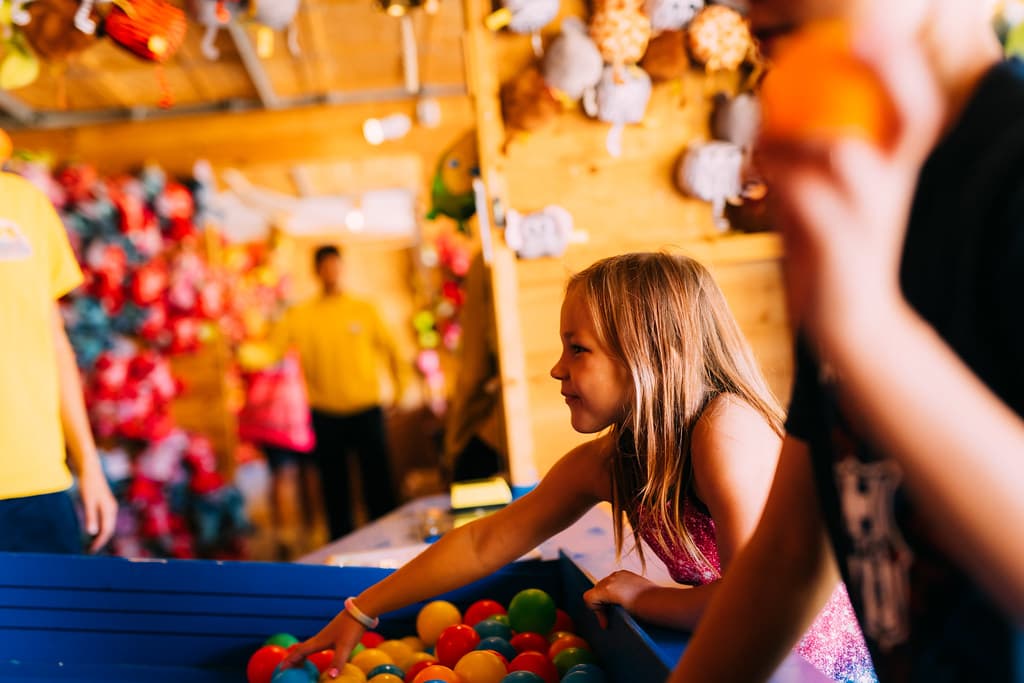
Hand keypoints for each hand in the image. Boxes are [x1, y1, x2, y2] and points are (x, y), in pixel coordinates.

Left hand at [78, 463, 116, 552]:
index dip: (99, 542)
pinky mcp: (105, 504)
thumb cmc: (88, 485)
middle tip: (91, 551)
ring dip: (101, 535)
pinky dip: (100, 528)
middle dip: (101, 541)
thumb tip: (92, 533)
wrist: (90, 469)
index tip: (91, 551)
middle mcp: (112, 508)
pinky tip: (93, 531)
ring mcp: (109, 506)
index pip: (107, 530)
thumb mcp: (88, 501)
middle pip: (109, 529)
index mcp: (109, 509)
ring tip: (92, 544)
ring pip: (108, 525)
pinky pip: (105, 520)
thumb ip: (91, 517)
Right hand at [282, 609, 363, 678]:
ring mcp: (327, 635)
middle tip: (285, 667)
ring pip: (309, 646)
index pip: (300, 652)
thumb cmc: (352, 628)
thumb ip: (338, 662)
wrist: (361, 610)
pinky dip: (312, 650)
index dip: (290, 661)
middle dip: (293, 658)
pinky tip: (317, 652)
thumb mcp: (346, 647)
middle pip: (302, 649)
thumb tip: (331, 677)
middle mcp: (320, 638)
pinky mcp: (334, 633)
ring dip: (301, 654)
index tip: (281, 668)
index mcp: (319, 642)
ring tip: (297, 662)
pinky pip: (317, 644)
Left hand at [583, 570, 656, 627]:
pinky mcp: (607, 589)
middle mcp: (617, 575)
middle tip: (608, 621)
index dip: (607, 601)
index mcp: (625, 576)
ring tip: (607, 622)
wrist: (664, 603)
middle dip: (602, 605)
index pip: (608, 586)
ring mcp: (611, 581)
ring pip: (594, 594)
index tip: (615, 613)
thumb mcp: (644, 598)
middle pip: (598, 589)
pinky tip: (605, 623)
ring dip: (599, 609)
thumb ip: (632, 598)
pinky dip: (595, 612)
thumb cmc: (660, 605)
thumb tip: (627, 607)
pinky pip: (590, 599)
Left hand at [757, 14, 943, 353]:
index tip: (870, 33)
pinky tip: (751, 178)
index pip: (921, 113)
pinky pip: (804, 193)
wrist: (846, 322)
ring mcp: (872, 217)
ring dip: (795, 137)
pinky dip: (772, 176)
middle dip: (885, 74)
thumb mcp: (825, 202)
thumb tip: (768, 124)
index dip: (904, 70)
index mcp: (898, 177)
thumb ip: (807, 165)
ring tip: (759, 144)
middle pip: (909, 119)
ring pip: (843, 150)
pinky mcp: (840, 244)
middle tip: (835, 53)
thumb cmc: (830, 255)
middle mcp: (896, 190)